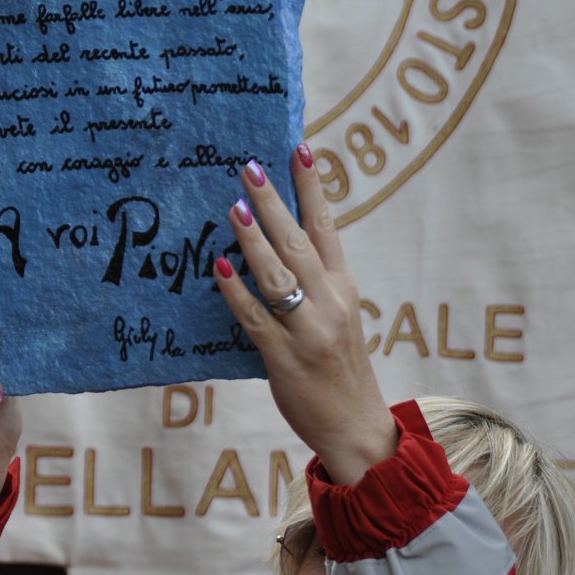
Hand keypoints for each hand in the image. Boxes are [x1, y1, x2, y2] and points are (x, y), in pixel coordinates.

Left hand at [213, 145, 396, 484]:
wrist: (355, 425)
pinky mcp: (285, 359)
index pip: (328, 226)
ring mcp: (308, 331)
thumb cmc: (340, 366)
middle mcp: (330, 302)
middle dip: (274, 202)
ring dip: (253, 241)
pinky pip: (255, 319)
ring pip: (278, 276)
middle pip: (299, 242)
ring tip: (234, 208)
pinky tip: (219, 270)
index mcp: (343, 287)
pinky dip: (237, 293)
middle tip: (249, 167)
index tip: (300, 150)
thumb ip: (314, 281)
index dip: (313, 188)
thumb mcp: (339, 315)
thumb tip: (275, 241)